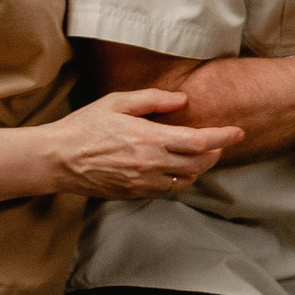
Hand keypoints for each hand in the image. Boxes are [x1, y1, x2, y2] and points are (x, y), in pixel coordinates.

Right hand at [44, 89, 242, 199]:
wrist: (57, 159)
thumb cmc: (85, 126)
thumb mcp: (118, 102)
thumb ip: (154, 100)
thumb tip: (182, 100)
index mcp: (150, 139)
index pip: (199, 142)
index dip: (223, 137)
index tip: (238, 132)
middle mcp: (151, 164)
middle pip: (199, 165)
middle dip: (214, 154)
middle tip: (219, 143)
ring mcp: (143, 183)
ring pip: (185, 181)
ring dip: (198, 169)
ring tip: (199, 156)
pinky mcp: (134, 194)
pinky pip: (167, 191)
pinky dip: (178, 180)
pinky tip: (175, 169)